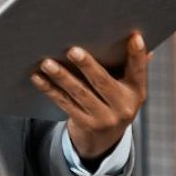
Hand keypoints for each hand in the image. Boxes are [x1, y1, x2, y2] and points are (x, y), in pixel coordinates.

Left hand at [30, 32, 150, 163]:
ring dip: (61, 77)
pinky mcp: (84, 123)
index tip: (134, 37)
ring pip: (79, 93)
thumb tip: (136, 37)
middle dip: (87, 66)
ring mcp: (104, 118)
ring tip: (47, 63)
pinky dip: (49, 89)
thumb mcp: (126, 87)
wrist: (104, 139)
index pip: (138, 71)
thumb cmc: (113, 100)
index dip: (137, 55)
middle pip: (102, 82)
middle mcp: (123, 107)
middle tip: (72, 50)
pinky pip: (64, 102)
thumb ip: (130, 66)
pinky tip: (37, 77)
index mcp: (136, 91)